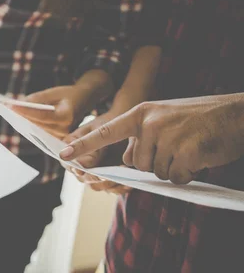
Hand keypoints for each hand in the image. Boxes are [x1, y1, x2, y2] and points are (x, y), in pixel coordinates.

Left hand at [14, 85, 95, 137]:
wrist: (84, 101)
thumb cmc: (69, 94)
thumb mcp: (55, 92)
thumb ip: (38, 98)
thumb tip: (19, 103)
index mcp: (66, 116)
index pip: (41, 115)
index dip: (25, 110)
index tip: (10, 105)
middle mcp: (64, 129)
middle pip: (36, 124)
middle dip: (21, 116)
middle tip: (5, 108)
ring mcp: (61, 136)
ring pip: (36, 129)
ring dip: (23, 121)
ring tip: (9, 112)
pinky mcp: (56, 138)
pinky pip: (39, 132)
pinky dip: (29, 124)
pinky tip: (18, 117)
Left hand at [60, 94, 243, 183]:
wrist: (237, 114)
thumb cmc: (200, 118)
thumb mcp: (164, 117)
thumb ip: (141, 135)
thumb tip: (125, 160)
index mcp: (141, 113)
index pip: (106, 131)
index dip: (84, 145)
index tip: (63, 155)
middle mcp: (149, 123)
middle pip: (136, 163)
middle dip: (155, 163)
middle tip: (177, 146)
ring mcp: (166, 137)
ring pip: (156, 173)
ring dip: (173, 169)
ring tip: (189, 149)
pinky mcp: (184, 152)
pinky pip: (176, 177)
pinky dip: (187, 174)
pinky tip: (198, 157)